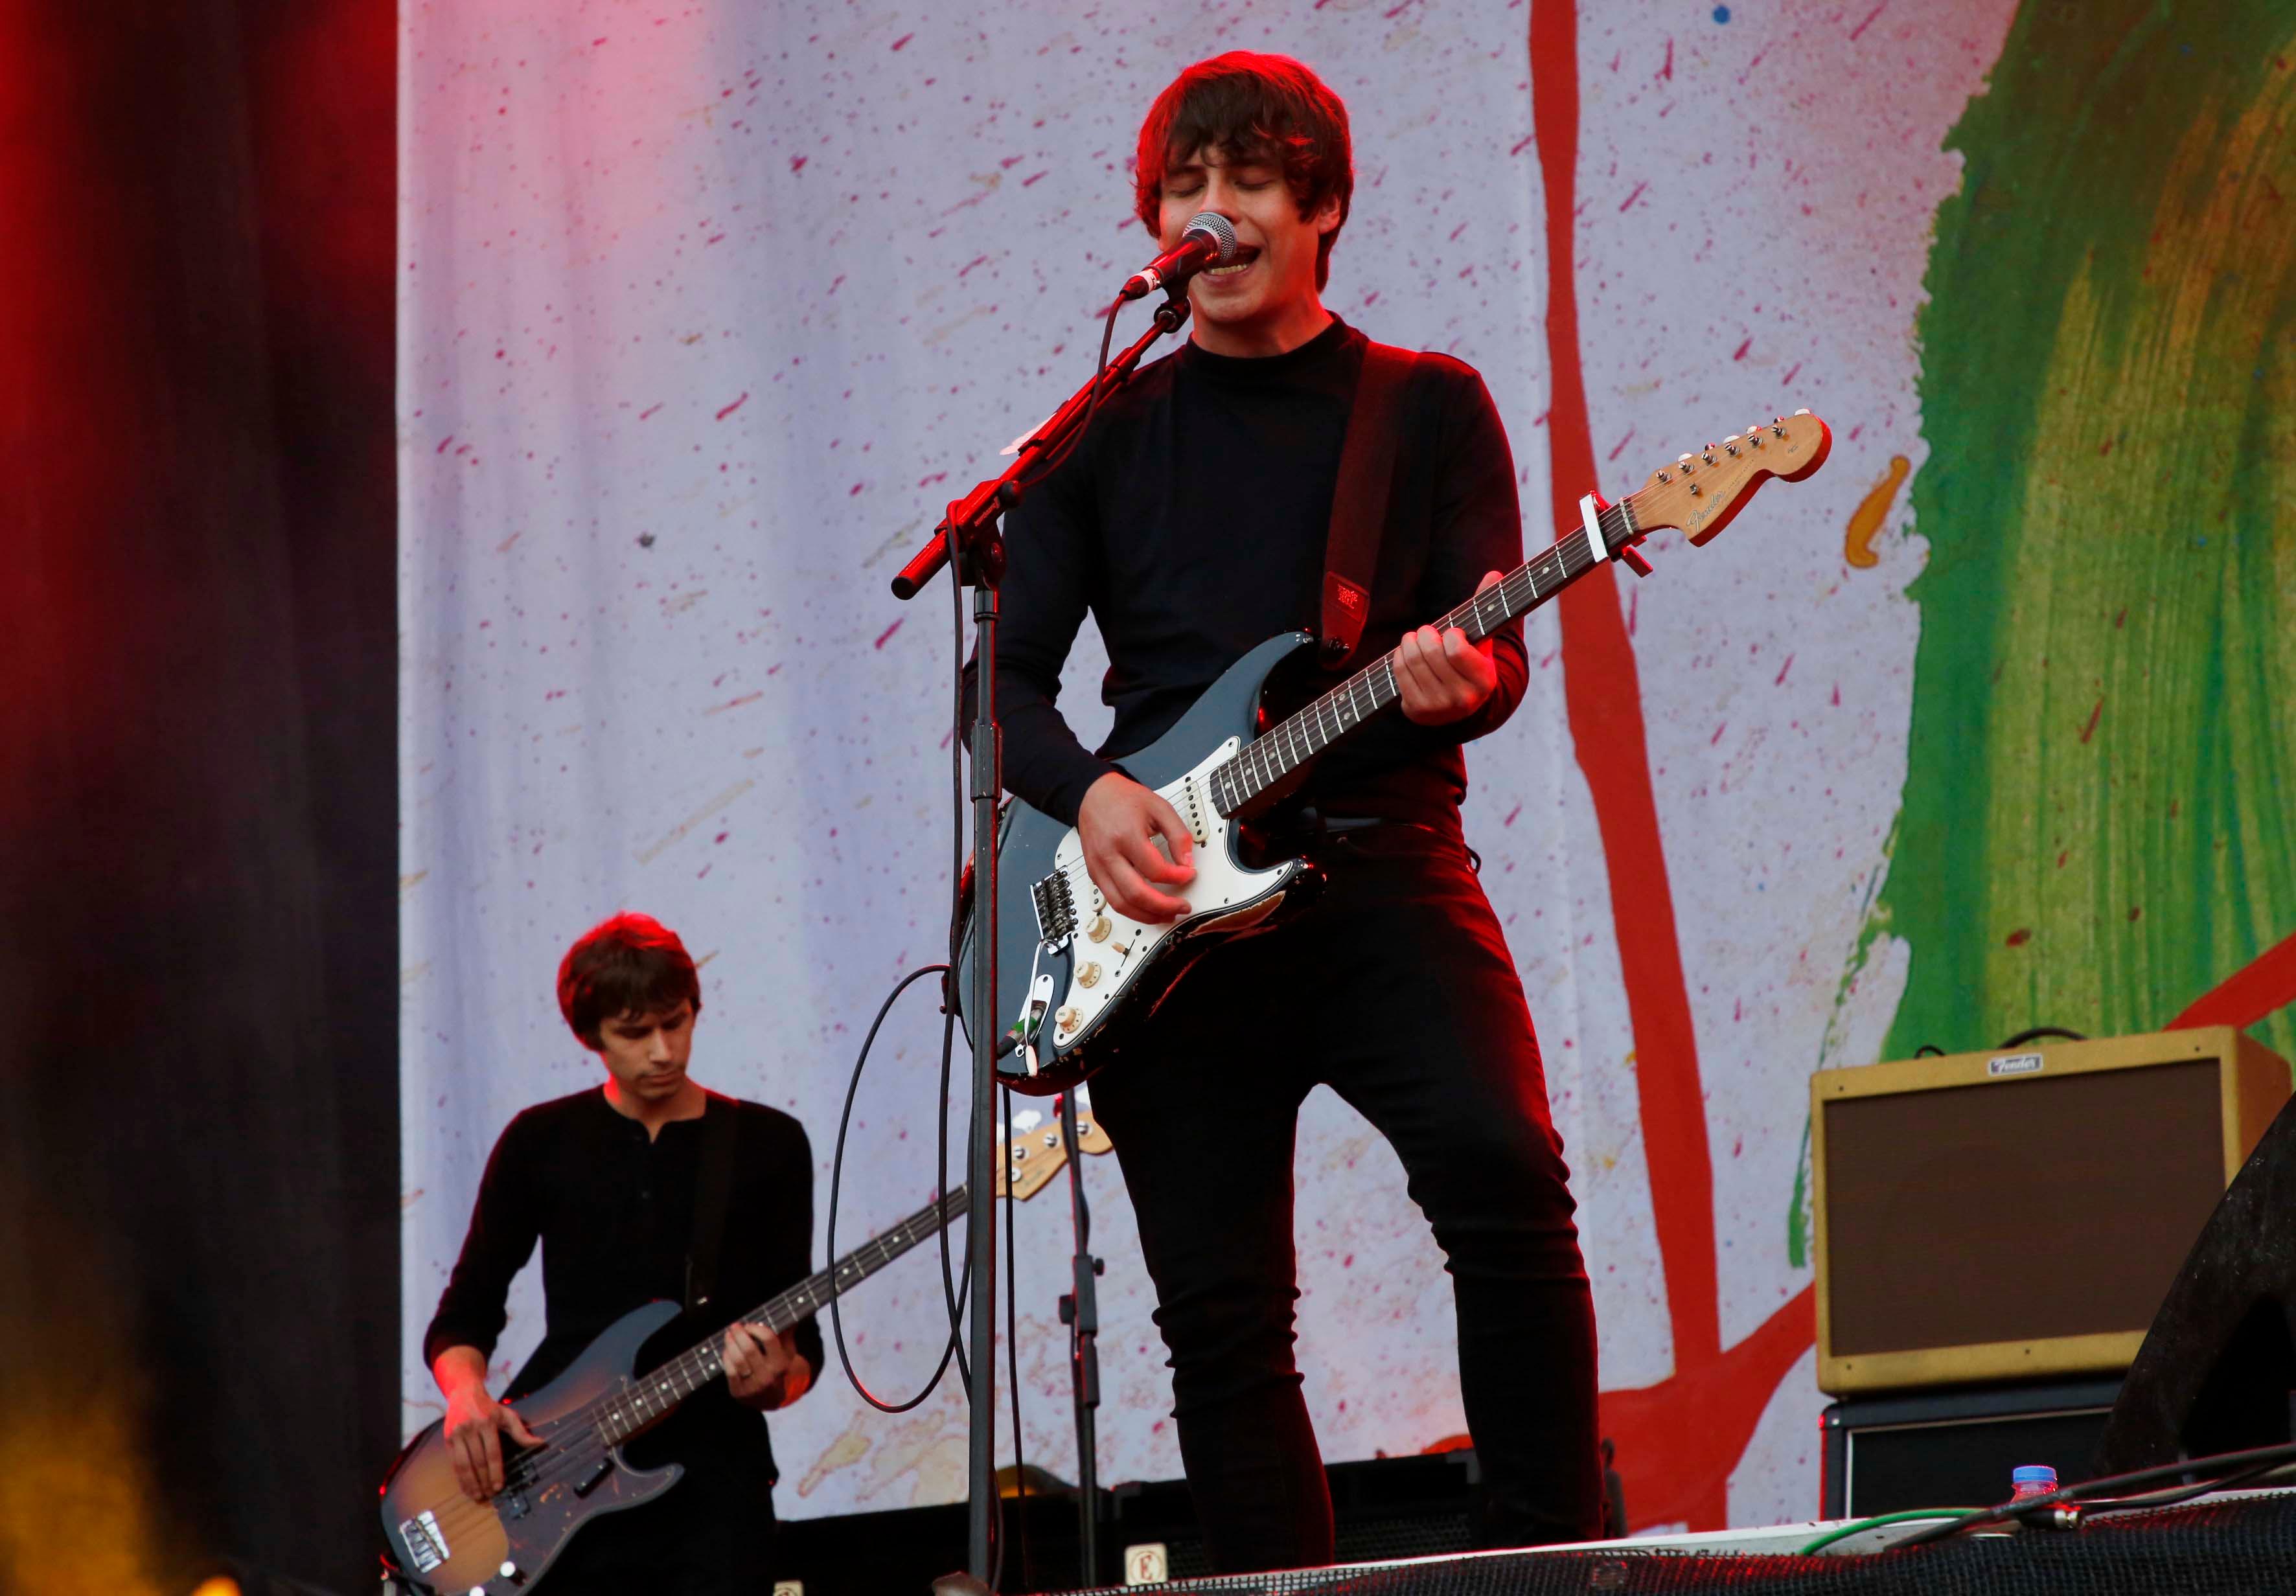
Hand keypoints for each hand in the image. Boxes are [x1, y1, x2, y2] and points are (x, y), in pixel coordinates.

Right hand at [441, 1380, 541, 1501]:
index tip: (499, 1487)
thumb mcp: (507, 1415)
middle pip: (478, 1461)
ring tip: (478, 1496)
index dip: (495, 1472)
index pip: (492, 1453)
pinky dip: (460, 1478)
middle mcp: (470, 1428)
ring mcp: (457, 1434)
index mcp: (487, 1422)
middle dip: (484, 1481)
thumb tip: (540, 1444)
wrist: (464, 1394)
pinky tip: (466, 1488)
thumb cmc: (489, 1408)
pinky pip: (454, 1463)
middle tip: (490, 1495)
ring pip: (464, 1465)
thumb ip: (522, 1432)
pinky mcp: (447, 1439)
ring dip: (471, 1483)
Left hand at [723, 1321, 809, 1410]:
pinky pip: (729, 1371)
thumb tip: (787, 1313)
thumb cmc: (778, 1368)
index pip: (768, 1339)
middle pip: (750, 1349)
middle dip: (740, 1334)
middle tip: (734, 1326)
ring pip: (738, 1360)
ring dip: (730, 1344)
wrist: (771, 1398)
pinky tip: (727, 1350)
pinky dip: (726, 1358)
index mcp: (781, 1364)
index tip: (749, 1325)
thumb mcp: (787, 1352)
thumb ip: (786, 1333)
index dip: (756, 1328)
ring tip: (728, 1335)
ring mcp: (753, 1386)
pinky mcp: (739, 1392)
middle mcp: (768, 1376)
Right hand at [1077, 772, 1195, 923]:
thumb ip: (1178, 834)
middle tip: (1182, 907)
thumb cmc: (1123, 800)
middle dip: (1164, 906)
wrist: (1093, 795)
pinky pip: (1112, 901)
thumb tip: (1187, 862)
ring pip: (1121, 905)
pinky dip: (1132, 910)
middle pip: (1136, 894)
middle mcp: (1108, 855)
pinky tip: (1148, 909)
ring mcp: (1098, 867)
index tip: (1189, 874)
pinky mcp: (1095, 874)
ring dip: (1147, 916)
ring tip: (1167, 914)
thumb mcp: (1159, 807)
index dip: (1177, 877)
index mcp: (1126, 836)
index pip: (1155, 869)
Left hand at [1395, 570, 1501, 725]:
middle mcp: (1464, 698)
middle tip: (1428, 631)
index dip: (1450, 634)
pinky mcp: (1417, 710)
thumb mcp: (1481, 639)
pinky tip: (1407, 654)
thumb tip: (1494, 574)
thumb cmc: (1468, 661)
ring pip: (1413, 660)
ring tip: (1416, 639)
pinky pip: (1399, 671)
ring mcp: (1439, 707)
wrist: (1456, 704)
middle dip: (1425, 634)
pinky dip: (1400, 656)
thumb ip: (1487, 607)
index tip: (1452, 633)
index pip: (1456, 649)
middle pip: (1430, 652)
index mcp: (1485, 680)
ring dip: (1410, 642)